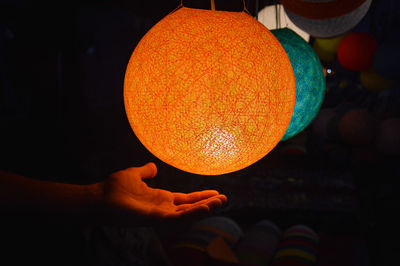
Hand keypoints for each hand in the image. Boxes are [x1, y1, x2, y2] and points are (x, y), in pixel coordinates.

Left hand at [101, 162, 226, 225]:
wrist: (99, 196)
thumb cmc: (114, 187)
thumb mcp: (135, 175)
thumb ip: (145, 171)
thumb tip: (153, 166)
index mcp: (160, 198)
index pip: (185, 199)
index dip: (200, 196)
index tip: (216, 192)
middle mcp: (163, 208)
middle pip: (190, 207)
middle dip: (208, 204)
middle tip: (225, 199)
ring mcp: (160, 215)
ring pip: (187, 214)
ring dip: (204, 209)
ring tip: (220, 202)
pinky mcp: (155, 218)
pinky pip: (177, 218)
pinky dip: (192, 214)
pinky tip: (205, 208)